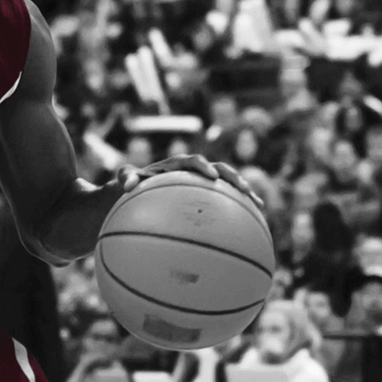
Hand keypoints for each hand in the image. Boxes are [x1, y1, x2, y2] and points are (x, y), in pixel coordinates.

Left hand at [120, 154, 263, 208]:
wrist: (138, 192)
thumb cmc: (132, 186)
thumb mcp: (126, 180)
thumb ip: (126, 176)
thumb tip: (125, 184)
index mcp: (177, 165)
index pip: (192, 161)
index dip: (203, 166)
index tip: (211, 177)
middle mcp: (194, 171)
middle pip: (219, 169)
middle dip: (232, 177)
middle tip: (242, 189)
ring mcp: (203, 183)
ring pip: (227, 183)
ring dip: (242, 190)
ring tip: (256, 202)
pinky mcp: (208, 195)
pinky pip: (227, 201)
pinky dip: (240, 207)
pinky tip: (255, 220)